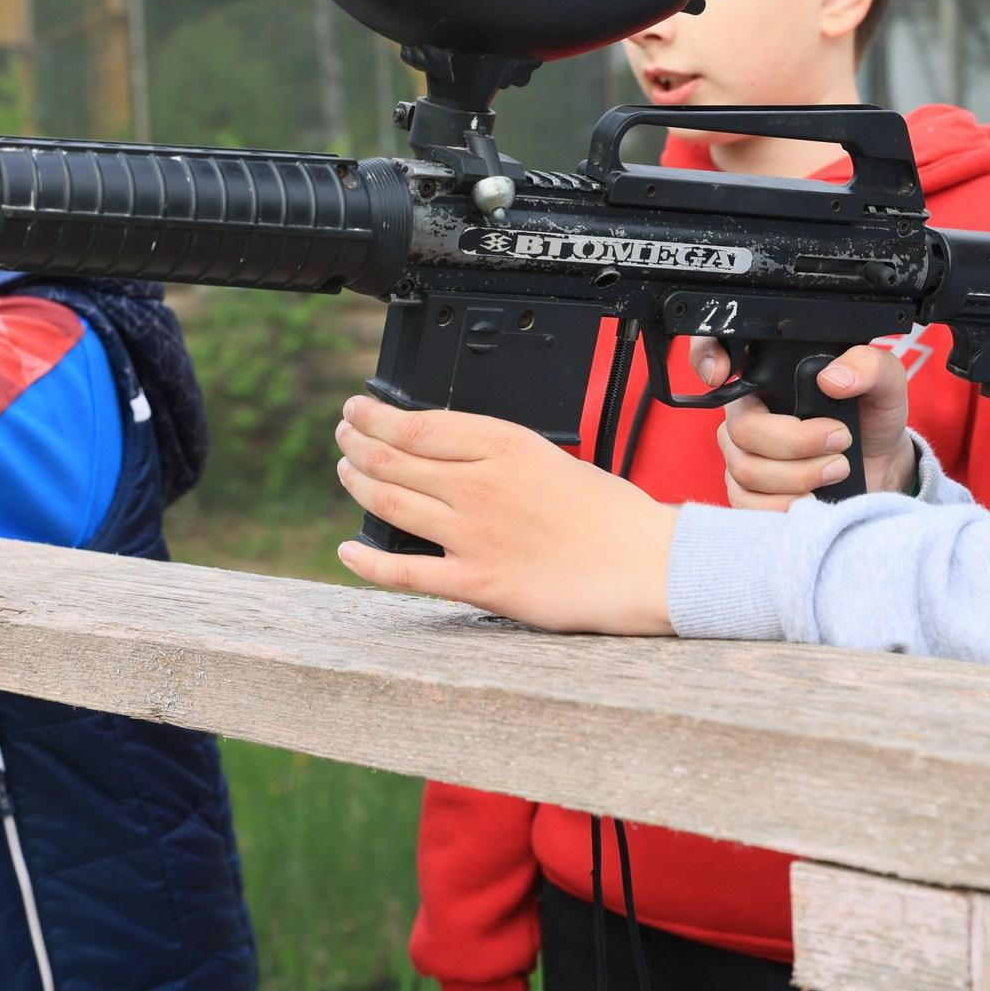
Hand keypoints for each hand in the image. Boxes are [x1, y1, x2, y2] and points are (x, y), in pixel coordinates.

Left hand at [332, 397, 678, 634]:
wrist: (645, 561)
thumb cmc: (611, 513)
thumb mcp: (551, 457)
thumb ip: (499, 456)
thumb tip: (453, 456)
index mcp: (503, 446)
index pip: (417, 425)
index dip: (374, 417)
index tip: (358, 409)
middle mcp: (479, 484)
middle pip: (393, 460)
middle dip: (357, 445)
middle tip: (344, 438)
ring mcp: (473, 533)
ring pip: (390, 504)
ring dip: (358, 486)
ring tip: (346, 473)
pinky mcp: (477, 581)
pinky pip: (404, 572)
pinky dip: (367, 562)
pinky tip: (349, 551)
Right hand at [697, 342, 913, 511]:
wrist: (882, 468)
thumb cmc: (873, 420)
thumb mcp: (885, 383)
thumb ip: (868, 366)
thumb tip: (833, 378)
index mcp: (769, 375)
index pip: (714, 350)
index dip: (704, 357)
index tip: (721, 373)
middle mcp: (748, 412)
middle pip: (741, 429)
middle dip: (796, 441)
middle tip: (839, 439)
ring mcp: (743, 455)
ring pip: (746, 469)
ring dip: (800, 475)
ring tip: (838, 468)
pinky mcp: (749, 495)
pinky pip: (748, 504)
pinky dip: (786, 505)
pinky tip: (815, 499)